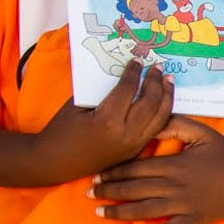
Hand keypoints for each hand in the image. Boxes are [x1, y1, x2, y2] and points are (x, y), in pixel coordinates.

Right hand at [34, 60, 174, 184]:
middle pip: (150, 103)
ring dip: (167, 97)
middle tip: (158, 67)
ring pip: (160, 118)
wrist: (56, 162)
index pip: (128, 90)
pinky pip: (156, 129)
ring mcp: (134, 145)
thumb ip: (102, 92)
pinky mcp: (136, 151)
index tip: (137, 61)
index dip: (134, 73)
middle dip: (156, 82)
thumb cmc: (61, 130)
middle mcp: (126, 134)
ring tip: (168, 81)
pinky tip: (164, 101)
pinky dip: (163, 113)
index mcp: (107, 121)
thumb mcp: (77, 106)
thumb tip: (122, 75)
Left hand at [89, 115, 223, 223]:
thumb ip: (175, 124)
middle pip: (134, 190)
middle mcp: (174, 186)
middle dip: (109, 192)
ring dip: (119, 213)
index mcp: (174, 164)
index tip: (96, 174)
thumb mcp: (202, 132)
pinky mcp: (192, 221)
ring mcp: (183, 206)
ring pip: (144, 211)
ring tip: (100, 213)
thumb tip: (151, 122)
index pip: (135, 168)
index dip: (113, 172)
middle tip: (89, 194)